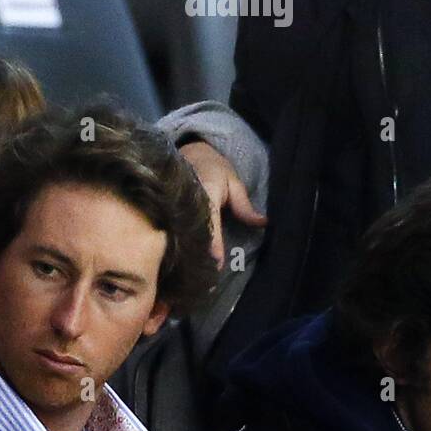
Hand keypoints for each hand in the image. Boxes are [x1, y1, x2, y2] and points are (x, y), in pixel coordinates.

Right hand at [179, 140, 267, 266]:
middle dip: (197, 253)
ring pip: (178, 233)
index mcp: (205, 189)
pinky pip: (172, 231)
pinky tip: (177, 268)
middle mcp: (186, 198)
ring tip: (191, 277)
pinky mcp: (167, 210)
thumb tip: (263, 222)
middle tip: (203, 277)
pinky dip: (175, 248)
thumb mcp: (232, 182)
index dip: (212, 240)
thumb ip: (244, 205)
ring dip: (185, 255)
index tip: (216, 259)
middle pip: (191, 230)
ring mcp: (174, 204)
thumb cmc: (214, 168)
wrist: (189, 152)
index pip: (209, 217)